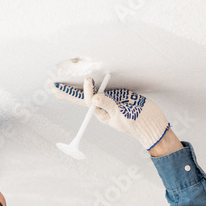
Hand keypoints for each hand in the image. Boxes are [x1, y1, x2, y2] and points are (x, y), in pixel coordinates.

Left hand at [51, 77, 170, 150]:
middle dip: (68, 92)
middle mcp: (103, 106)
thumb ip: (108, 105)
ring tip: (62, 86)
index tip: (88, 80)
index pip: (87, 101)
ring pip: (93, 92)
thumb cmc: (137, 124)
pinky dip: (97, 84)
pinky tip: (89, 82)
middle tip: (53, 87)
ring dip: (79, 88)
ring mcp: (111, 101)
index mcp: (101, 113)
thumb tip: (94, 98)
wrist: (153, 125)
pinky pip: (105, 89)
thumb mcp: (121, 115)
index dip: (84, 90)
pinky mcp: (119, 96)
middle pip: (82, 97)